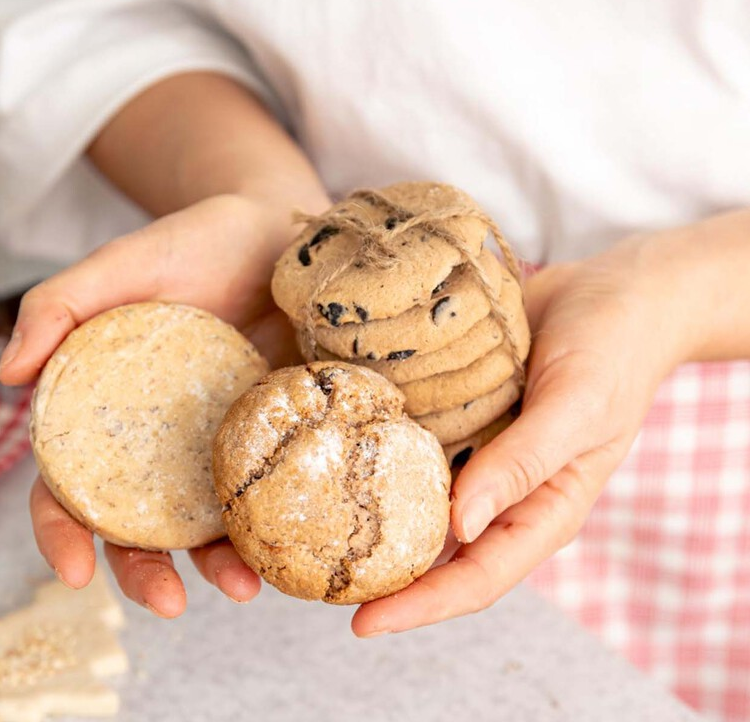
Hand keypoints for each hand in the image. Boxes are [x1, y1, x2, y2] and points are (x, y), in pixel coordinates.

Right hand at [4, 194, 312, 615]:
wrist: (280, 229)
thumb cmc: (193, 241)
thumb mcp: (121, 263)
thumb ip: (56, 305)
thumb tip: (6, 374)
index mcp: (102, 411)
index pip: (64, 483)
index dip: (59, 531)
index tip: (73, 572)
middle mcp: (154, 442)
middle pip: (134, 524)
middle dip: (142, 572)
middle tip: (167, 603)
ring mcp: (214, 446)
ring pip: (202, 524)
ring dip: (214, 566)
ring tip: (245, 586)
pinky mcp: (270, 438)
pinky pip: (264, 493)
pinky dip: (270, 527)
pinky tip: (287, 548)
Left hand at [352, 233, 692, 636]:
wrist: (611, 292)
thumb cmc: (611, 352)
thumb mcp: (576, 407)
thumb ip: (522, 464)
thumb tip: (459, 526)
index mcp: (541, 511)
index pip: (478, 578)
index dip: (421, 606)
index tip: (361, 624)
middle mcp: (501, 494)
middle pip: (436, 555)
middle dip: (382, 579)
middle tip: (314, 582)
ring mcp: (475, 458)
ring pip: (415, 506)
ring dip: (369, 524)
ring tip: (306, 533)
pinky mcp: (455, 422)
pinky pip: (408, 451)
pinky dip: (375, 461)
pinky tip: (330, 458)